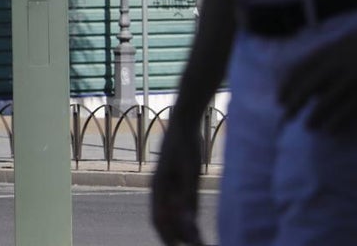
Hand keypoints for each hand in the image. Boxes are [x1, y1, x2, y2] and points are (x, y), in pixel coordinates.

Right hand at [151, 113, 205, 245]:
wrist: (185, 122)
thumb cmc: (186, 143)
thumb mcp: (189, 170)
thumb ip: (188, 195)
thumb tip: (187, 221)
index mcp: (158, 187)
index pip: (158, 219)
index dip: (167, 235)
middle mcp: (161, 189)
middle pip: (164, 220)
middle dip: (176, 236)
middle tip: (194, 245)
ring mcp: (170, 185)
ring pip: (174, 214)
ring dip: (184, 229)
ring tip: (198, 241)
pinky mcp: (180, 181)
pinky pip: (183, 205)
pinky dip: (188, 218)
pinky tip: (198, 226)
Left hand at [278, 27, 356, 132]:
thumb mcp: (335, 46)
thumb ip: (319, 61)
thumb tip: (303, 82)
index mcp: (326, 54)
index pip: (299, 71)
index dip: (287, 87)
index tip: (279, 100)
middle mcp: (335, 67)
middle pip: (308, 89)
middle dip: (295, 105)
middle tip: (287, 117)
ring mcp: (351, 80)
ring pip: (327, 103)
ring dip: (315, 117)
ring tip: (308, 127)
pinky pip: (349, 111)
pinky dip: (338, 122)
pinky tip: (330, 131)